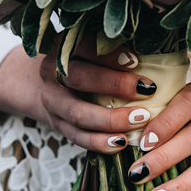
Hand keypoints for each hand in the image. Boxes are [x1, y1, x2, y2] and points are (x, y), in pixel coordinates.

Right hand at [0, 41, 159, 153]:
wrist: (38, 85)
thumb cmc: (79, 63)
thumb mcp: (88, 49)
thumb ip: (111, 48)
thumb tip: (152, 48)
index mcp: (62, 48)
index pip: (84, 48)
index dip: (110, 55)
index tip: (137, 61)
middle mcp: (52, 73)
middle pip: (79, 78)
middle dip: (114, 84)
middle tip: (146, 89)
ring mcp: (52, 102)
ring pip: (78, 113)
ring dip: (111, 119)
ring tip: (140, 119)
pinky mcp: (57, 125)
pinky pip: (78, 137)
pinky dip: (100, 142)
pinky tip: (122, 143)